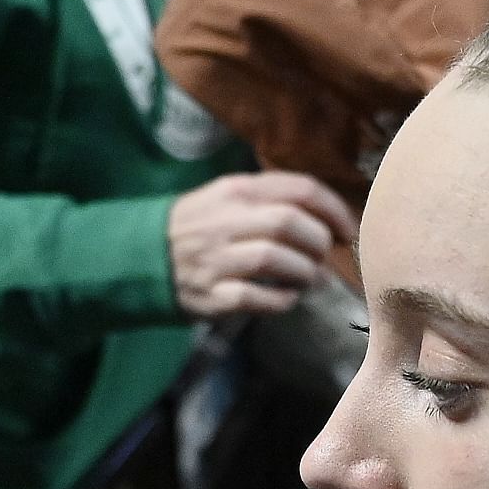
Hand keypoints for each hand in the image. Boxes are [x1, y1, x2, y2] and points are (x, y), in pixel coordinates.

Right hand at [166, 172, 357, 318]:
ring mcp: (216, 259)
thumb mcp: (228, 198)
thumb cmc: (199, 228)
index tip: (347, 230)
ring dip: (303, 272)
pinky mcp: (211, 295)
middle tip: (322, 257)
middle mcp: (225, 221)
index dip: (334, 210)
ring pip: (274, 259)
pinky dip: (281, 299)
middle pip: (289, 223)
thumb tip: (329, 219)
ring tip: (307, 279)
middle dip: (318, 243)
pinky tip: (286, 297)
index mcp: (236, 191)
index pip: (299, 189)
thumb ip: (273, 200)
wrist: (141, 257)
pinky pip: (256, 297)